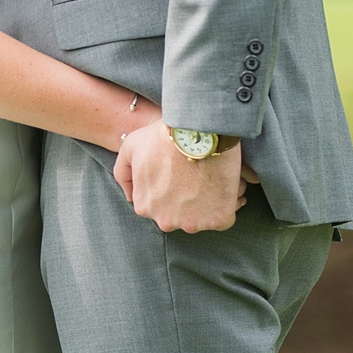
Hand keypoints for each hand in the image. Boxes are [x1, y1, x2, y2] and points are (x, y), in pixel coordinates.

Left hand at [114, 125, 245, 233]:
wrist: (197, 129)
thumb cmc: (164, 135)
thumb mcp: (131, 148)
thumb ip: (124, 174)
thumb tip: (129, 196)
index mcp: (145, 206)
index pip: (160, 204)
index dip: (174, 188)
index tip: (183, 173)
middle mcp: (166, 221)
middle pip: (181, 213)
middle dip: (191, 199)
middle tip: (199, 174)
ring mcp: (192, 223)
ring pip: (203, 217)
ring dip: (210, 202)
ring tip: (214, 177)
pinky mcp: (218, 220)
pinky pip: (225, 218)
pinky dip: (228, 205)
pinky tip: (228, 187)